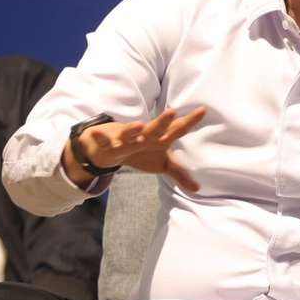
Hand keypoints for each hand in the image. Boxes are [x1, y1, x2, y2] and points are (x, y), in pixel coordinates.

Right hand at [61, 107, 205, 190]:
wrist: (113, 147)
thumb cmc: (141, 153)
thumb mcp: (161, 163)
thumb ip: (179, 173)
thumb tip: (198, 189)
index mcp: (159, 139)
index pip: (177, 130)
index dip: (189, 122)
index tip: (202, 110)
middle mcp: (144, 135)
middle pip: (155, 128)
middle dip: (163, 121)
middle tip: (173, 112)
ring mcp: (126, 137)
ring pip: (130, 132)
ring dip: (133, 129)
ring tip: (138, 125)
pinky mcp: (109, 142)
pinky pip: (105, 141)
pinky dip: (101, 138)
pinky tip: (98, 134)